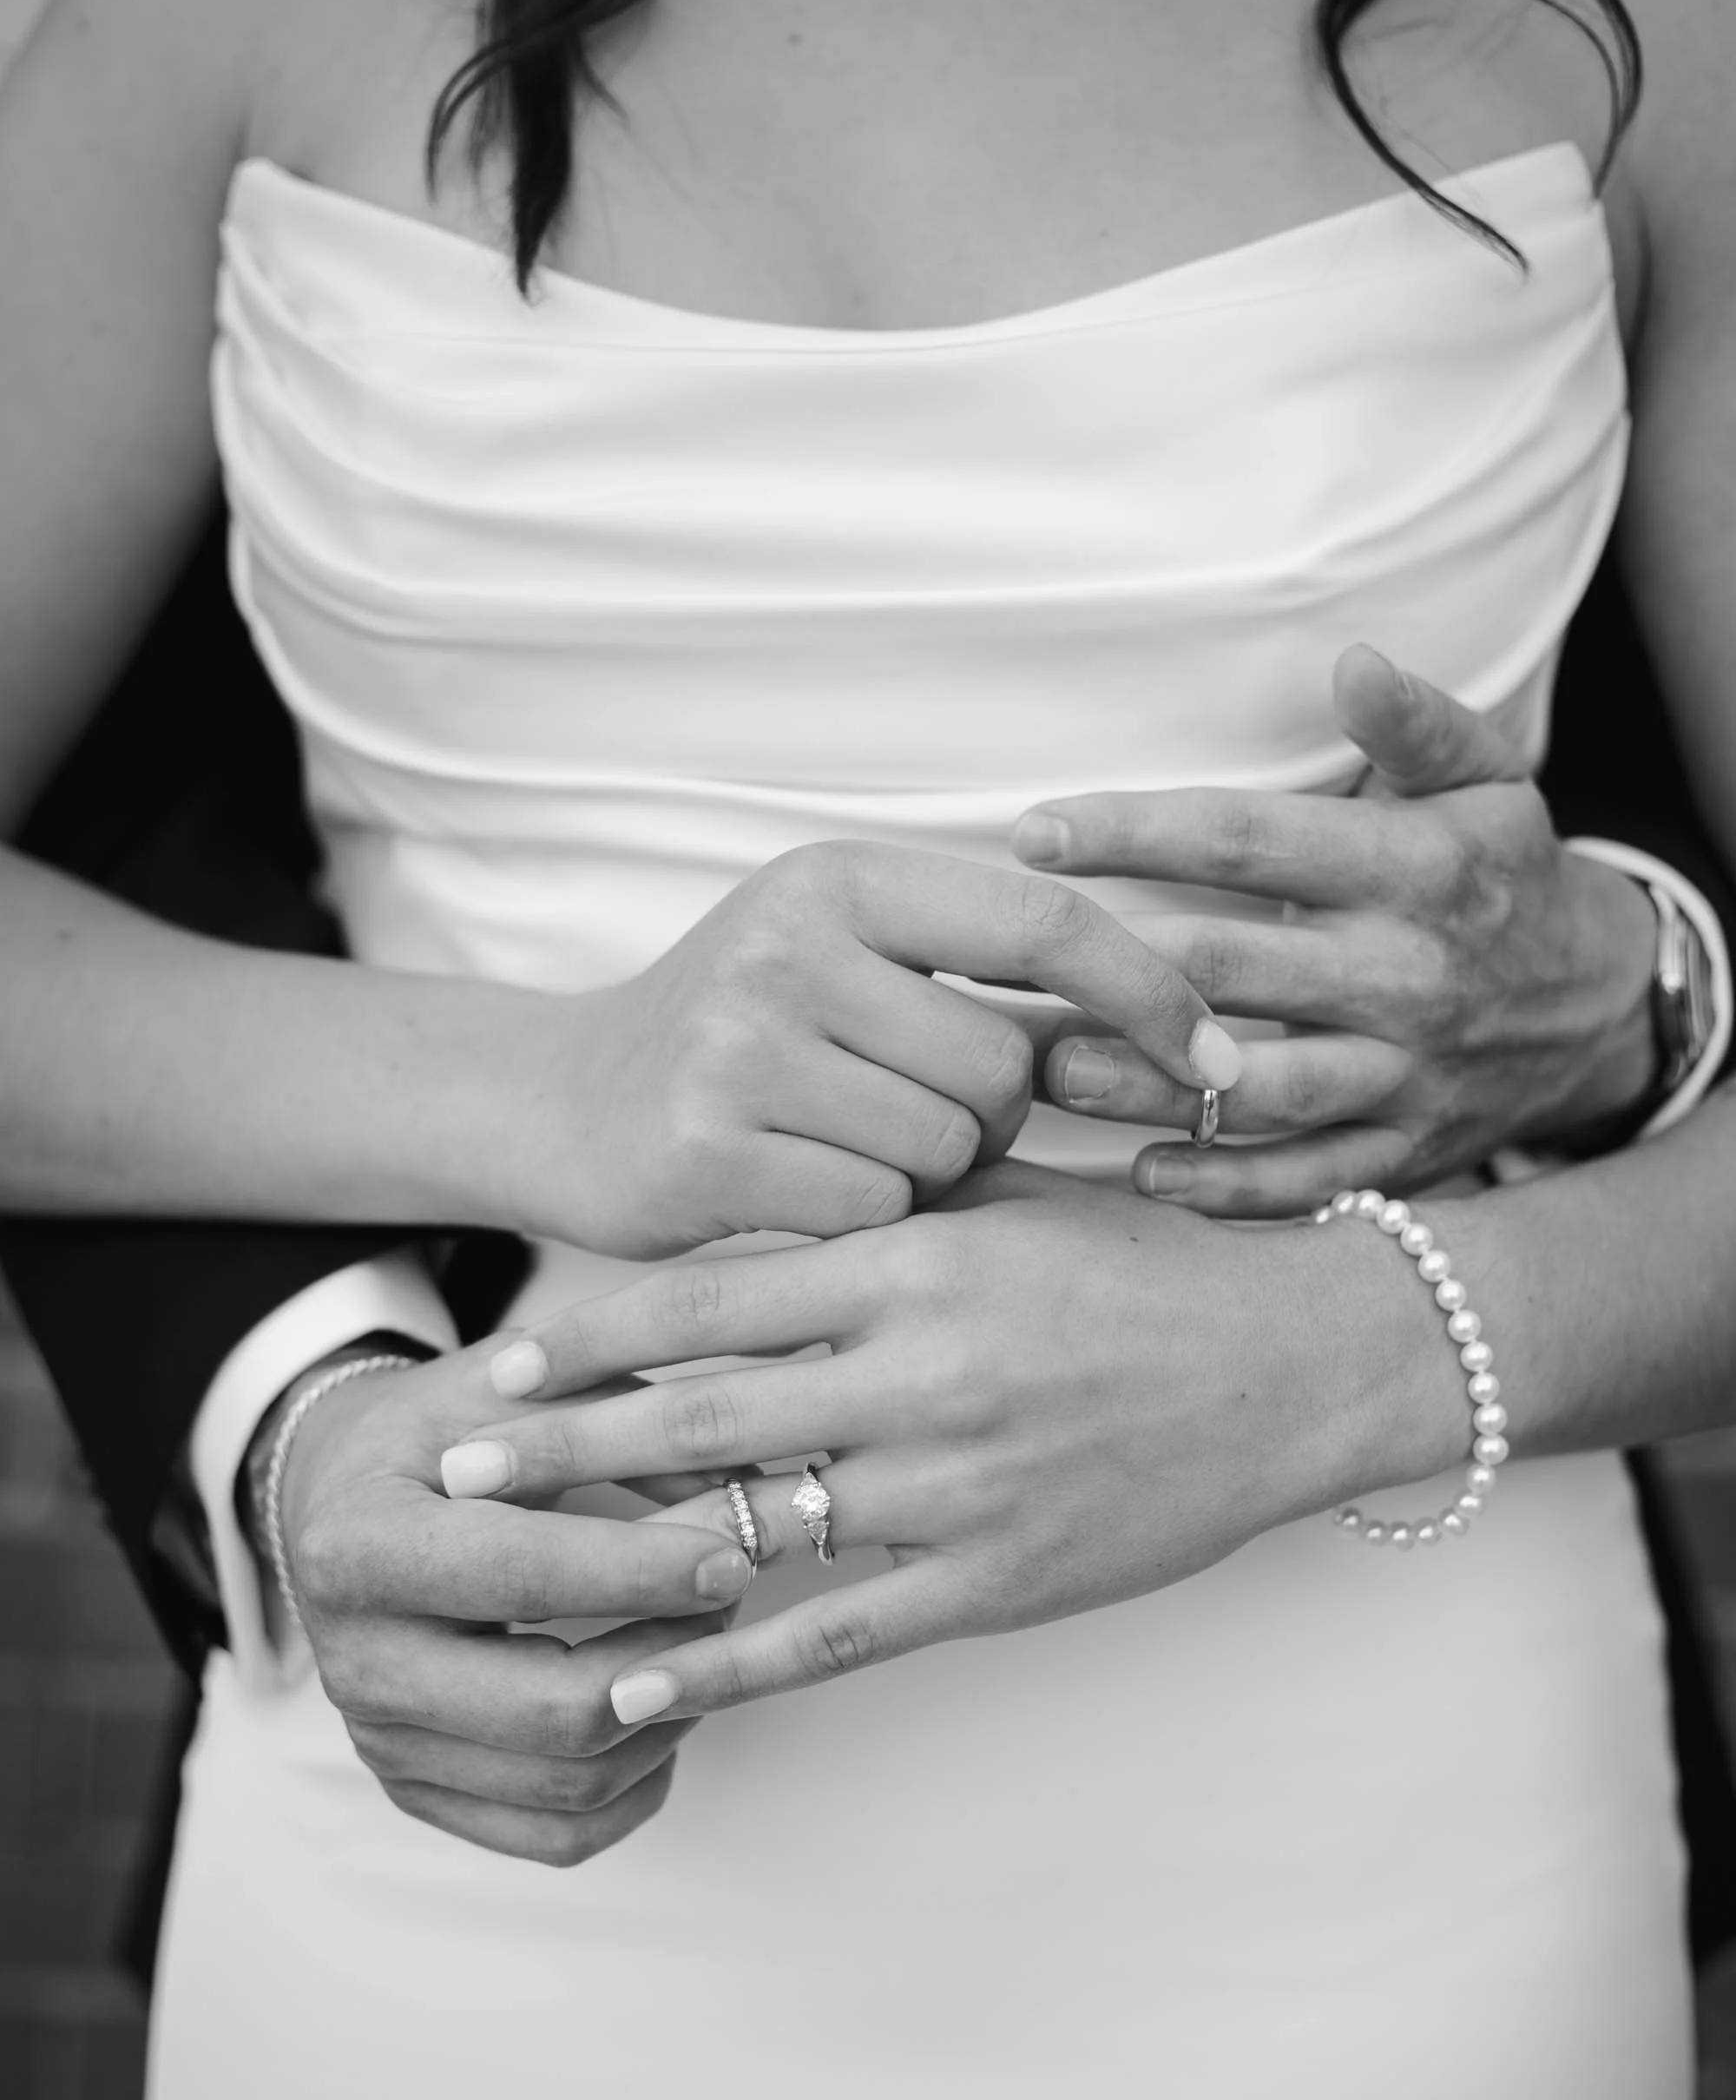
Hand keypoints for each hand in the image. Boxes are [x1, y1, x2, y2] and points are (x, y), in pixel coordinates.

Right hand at [269, 1344, 756, 1860]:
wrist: (341, 1495)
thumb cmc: (441, 1431)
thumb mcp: (513, 1387)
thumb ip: (618, 1417)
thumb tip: (736, 1489)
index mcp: (359, 1546)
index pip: (517, 1575)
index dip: (639, 1573)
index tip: (731, 1554)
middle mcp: (356, 1664)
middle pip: (551, 1709)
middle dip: (673, 1658)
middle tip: (735, 1593)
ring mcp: (384, 1743)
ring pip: (570, 1786)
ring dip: (672, 1719)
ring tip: (711, 1639)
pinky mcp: (421, 1793)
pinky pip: (559, 1838)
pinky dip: (639, 1786)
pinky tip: (667, 1708)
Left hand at [434, 1164, 1462, 1718]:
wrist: (1303, 1361)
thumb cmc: (1150, 1266)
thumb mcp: (1010, 1206)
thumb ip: (880, 1214)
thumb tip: (744, 1232)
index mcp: (917, 1263)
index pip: (709, 1298)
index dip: (588, 1335)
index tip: (497, 1362)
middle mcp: (922, 1373)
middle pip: (699, 1415)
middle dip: (563, 1447)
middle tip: (451, 1471)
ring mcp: (959, 1487)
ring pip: (756, 1528)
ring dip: (625, 1557)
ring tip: (518, 1580)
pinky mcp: (998, 1581)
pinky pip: (835, 1634)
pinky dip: (726, 1663)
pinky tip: (640, 1684)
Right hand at [504, 841, 1241, 1256]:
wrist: (559, 1104)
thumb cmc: (742, 1037)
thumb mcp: (849, 960)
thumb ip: (986, 977)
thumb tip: (1191, 1026)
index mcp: (841, 879)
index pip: (1046, 922)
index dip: (1151, 991)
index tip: (1221, 1061)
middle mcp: (787, 943)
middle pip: (1004, 1066)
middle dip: (994, 1118)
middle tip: (914, 1117)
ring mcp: (739, 1044)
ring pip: (948, 1146)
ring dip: (930, 1174)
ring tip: (848, 1147)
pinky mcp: (706, 1149)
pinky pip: (877, 1209)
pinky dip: (866, 1220)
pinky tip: (803, 1191)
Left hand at [1012, 647, 1657, 1215]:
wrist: (1604, 1006)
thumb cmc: (1506, 875)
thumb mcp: (1491, 781)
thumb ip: (1418, 723)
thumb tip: (1350, 660)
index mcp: (1413, 870)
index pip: (1249, 841)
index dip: (1136, 834)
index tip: (1033, 833)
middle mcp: (1406, 975)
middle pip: (1233, 968)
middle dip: (1114, 967)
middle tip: (1006, 967)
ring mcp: (1405, 1073)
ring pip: (1259, 1089)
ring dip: (1149, 1085)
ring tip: (1052, 1072)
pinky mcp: (1405, 1152)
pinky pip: (1308, 1181)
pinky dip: (1225, 1189)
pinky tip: (1144, 1176)